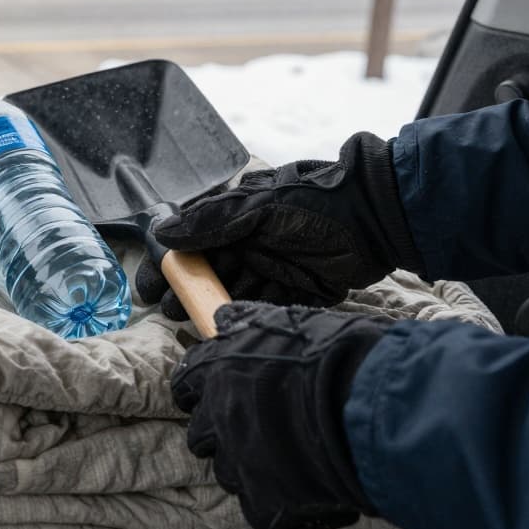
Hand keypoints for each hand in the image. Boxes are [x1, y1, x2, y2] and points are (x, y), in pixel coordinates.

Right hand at [136, 132, 424, 316]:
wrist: (379, 219)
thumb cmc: (316, 201)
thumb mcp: (260, 206)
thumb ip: (212, 221)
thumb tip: (163, 233)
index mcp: (237, 217)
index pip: (192, 243)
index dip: (169, 265)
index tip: (150, 287)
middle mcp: (251, 243)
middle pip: (210, 274)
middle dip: (191, 293)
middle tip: (172, 312)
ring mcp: (273, 267)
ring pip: (235, 293)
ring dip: (218, 307)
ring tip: (201, 322)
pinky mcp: (297, 291)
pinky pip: (265, 307)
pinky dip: (250, 316)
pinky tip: (235, 327)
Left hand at [175, 301, 387, 528]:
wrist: (368, 401)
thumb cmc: (334, 351)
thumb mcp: (285, 322)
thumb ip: (248, 324)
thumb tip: (224, 317)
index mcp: (217, 370)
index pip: (185, 382)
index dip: (198, 390)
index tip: (209, 393)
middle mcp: (219, 416)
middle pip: (200, 434)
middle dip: (221, 433)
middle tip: (256, 428)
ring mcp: (239, 462)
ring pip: (229, 472)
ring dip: (250, 467)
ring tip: (287, 459)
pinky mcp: (265, 502)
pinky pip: (261, 511)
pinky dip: (279, 505)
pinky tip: (307, 491)